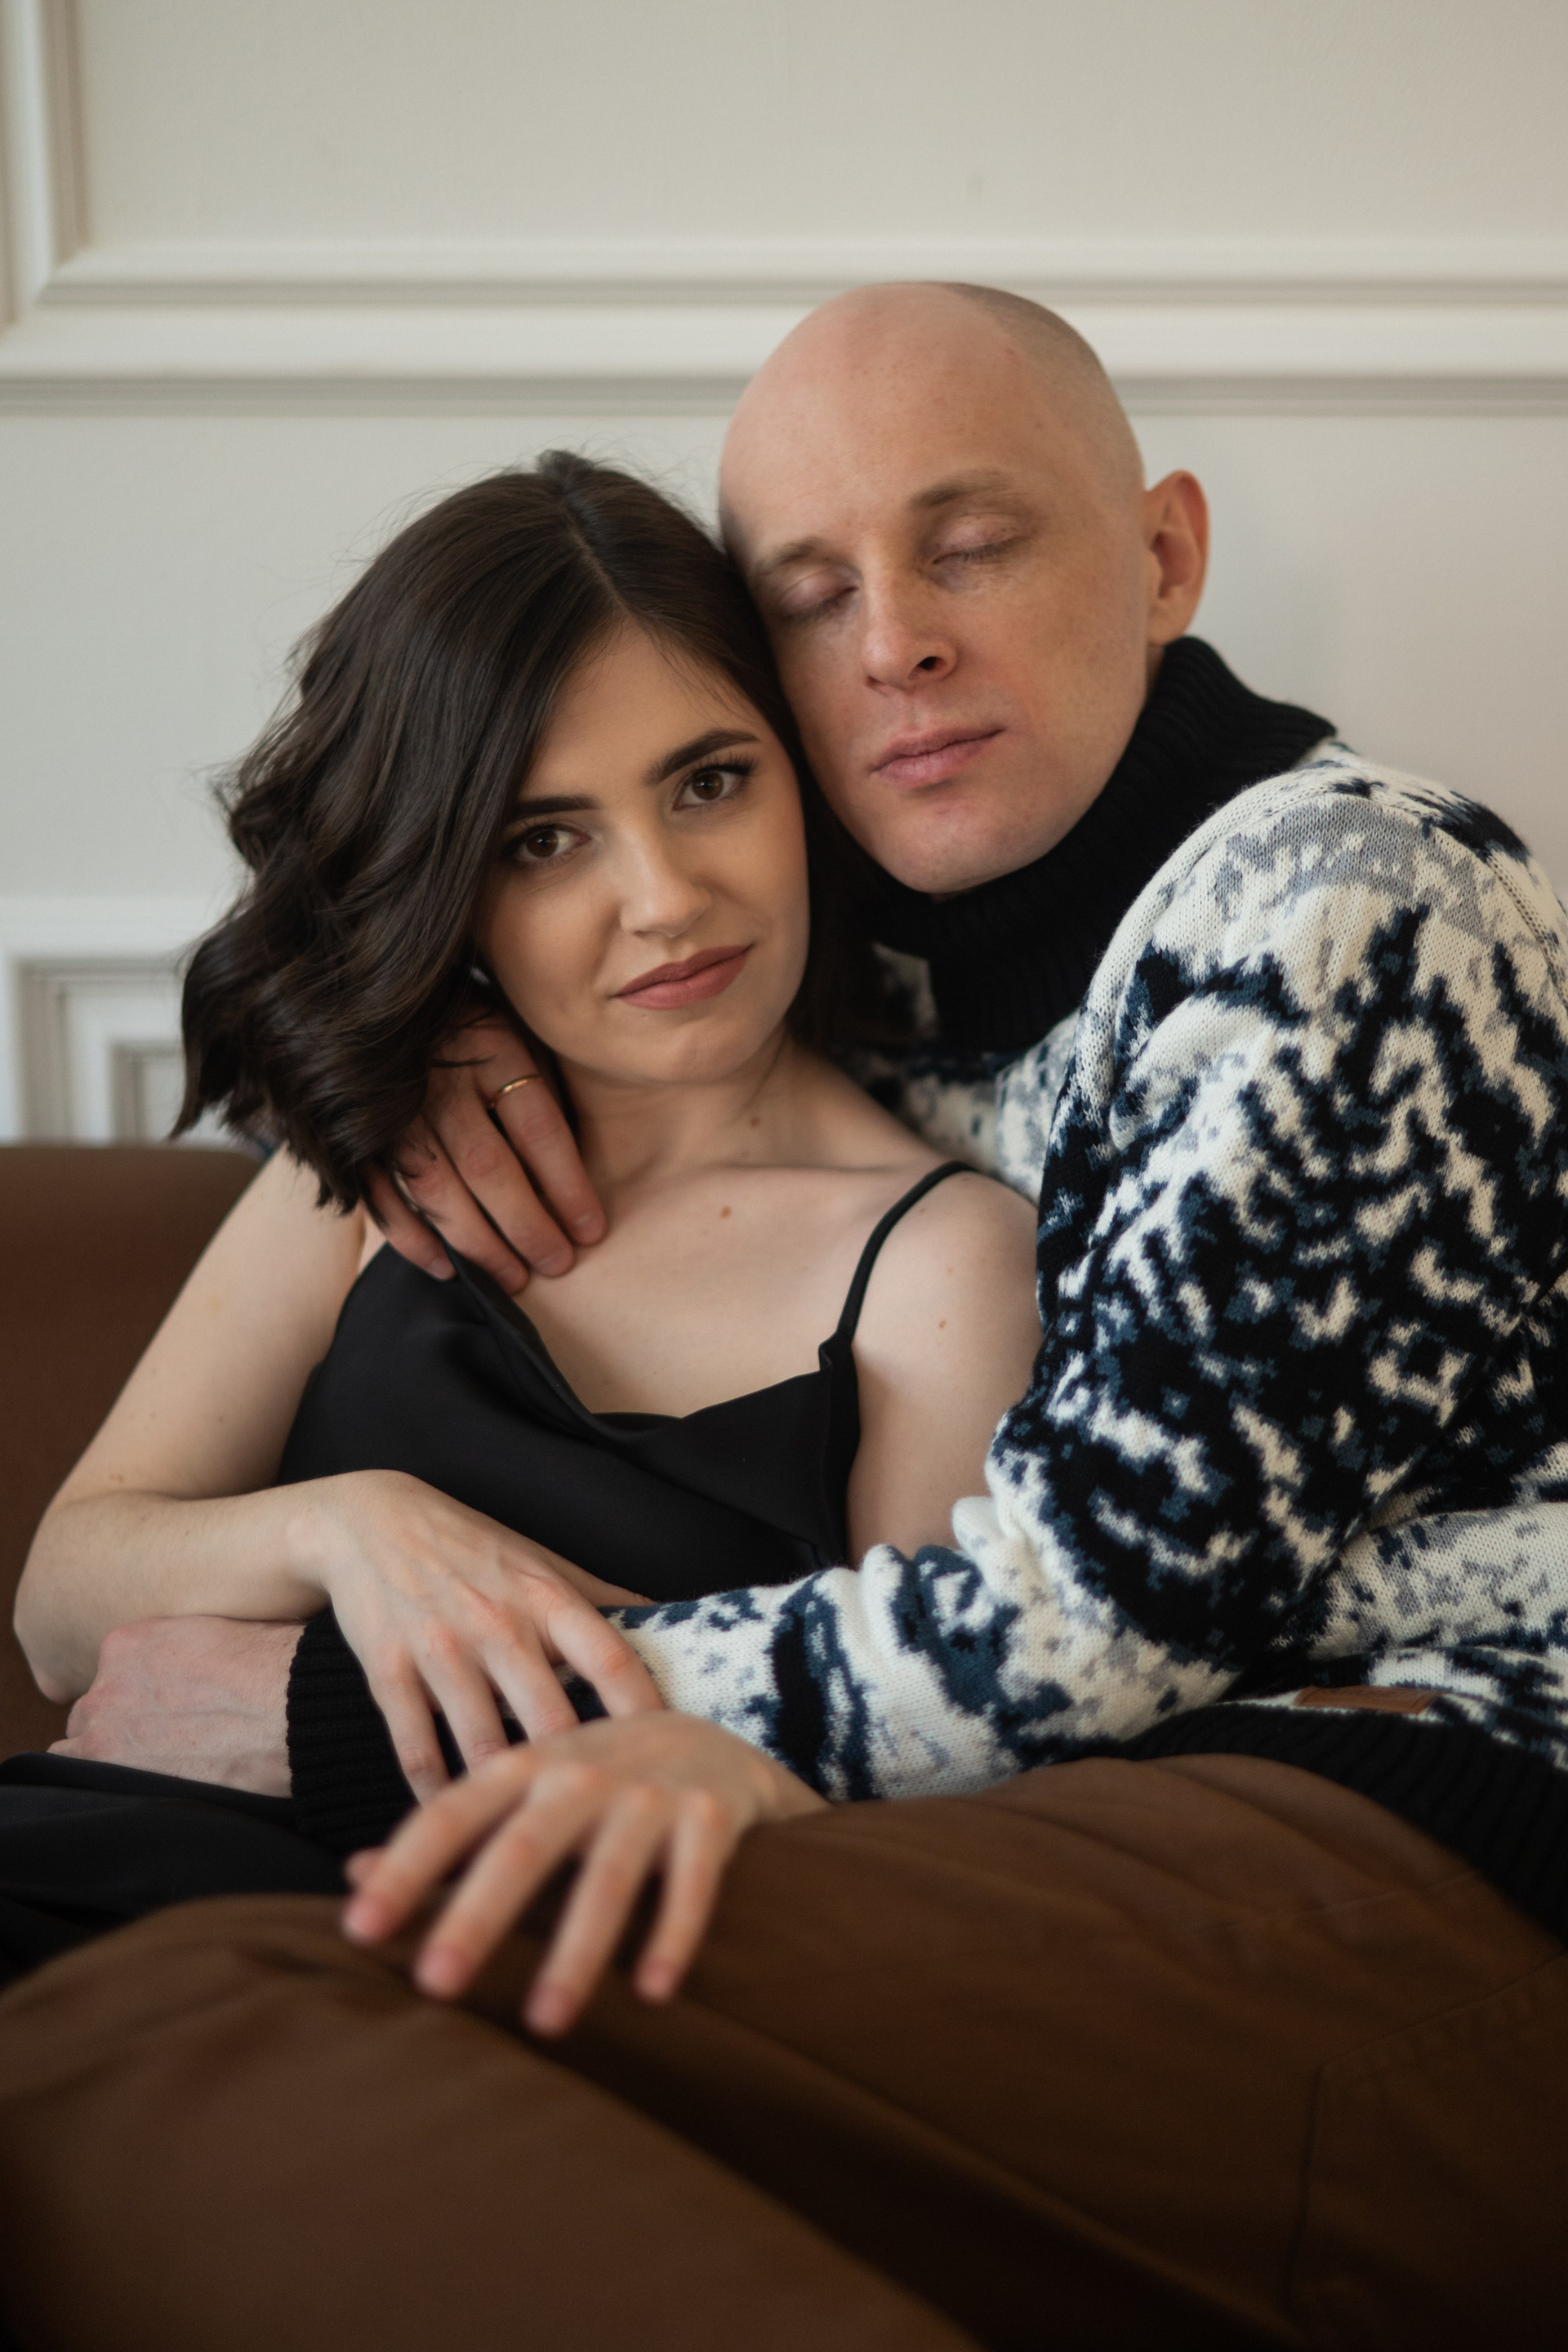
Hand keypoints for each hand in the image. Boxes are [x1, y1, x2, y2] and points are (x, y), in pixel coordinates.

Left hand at [49, 1616, 297, 1796]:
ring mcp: (104, 1731)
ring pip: (80, 1750)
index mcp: (128, 1643)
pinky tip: (150, 1787)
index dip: (139, 1698)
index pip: (112, 1677)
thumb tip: (192, 1676)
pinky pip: (84, 1781)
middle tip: (166, 1742)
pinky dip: (109, 1786)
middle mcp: (106, 1685)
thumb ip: (184, 1654)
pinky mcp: (113, 1773)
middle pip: (93, 1714)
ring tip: (159, 1768)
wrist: (293, 1709)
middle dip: (120, 1727)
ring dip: (110, 1759)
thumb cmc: (277, 1667)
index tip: (167, 1711)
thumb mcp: (220, 1635)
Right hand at [297, 1470, 660, 1800]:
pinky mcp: (388, 1671)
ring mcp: (441, 1649)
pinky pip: (417, 1749)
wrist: (369, 1521)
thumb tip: (677, 1625)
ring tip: (537, 1844)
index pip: (610, 1658)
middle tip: (609, 1827)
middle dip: (581, 1778)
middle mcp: (498, 1623)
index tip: (673, 1759)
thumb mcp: (543, 1562)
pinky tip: (460, 1823)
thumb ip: (606, 1599)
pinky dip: (437, 1796)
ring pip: (484, 1745)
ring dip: (509, 1799)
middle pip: (552, 1719)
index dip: (645, 1710)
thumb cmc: (474, 1549)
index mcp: (546, 1597)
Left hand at [342, 1713, 824, 2035]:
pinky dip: (674, 1935)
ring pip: (610, 1875)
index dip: (406, 1870)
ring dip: (576, 1950)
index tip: (360, 1930)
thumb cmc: (594, 1783)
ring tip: (544, 2025)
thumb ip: (446, 1835)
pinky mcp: (713, 1816)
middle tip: (435, 1986)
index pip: (451, 1815)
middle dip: (478, 1915)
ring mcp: (652, 1793)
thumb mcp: (520, 1792)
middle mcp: (583, 1774)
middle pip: (523, 1848)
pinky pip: (693, 1882)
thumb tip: (353, 1875)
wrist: (714, 1741)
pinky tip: (653, 1994)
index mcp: (525, 1769)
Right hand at [366, 1006, 604, 1295]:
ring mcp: (392, 1111)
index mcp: (490, 1047)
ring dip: (478, 1243)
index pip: (538, 1128)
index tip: (590, 1230)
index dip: (567, 1186)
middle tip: (557, 1264)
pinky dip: (413, 1238)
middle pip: (489, 1167)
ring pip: (438, 1189)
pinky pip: (381, 1197)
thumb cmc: (464, 1018)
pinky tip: (446, 1267)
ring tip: (512, 1279)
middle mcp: (439, 1082)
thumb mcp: (513, 1026)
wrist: (365, 992)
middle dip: (527, 1225)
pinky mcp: (354, 1135)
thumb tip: (570, 1169)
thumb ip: (538, 1084)